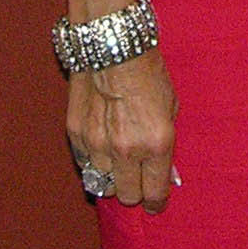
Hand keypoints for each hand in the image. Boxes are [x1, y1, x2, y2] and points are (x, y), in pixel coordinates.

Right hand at [68, 48, 178, 213]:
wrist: (113, 45)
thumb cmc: (148, 71)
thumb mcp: (171, 107)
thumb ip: (165, 144)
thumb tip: (164, 172)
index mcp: (157, 144)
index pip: (155, 193)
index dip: (156, 202)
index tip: (155, 203)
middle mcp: (127, 150)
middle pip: (127, 196)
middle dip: (134, 192)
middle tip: (137, 181)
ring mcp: (98, 144)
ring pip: (103, 183)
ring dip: (111, 175)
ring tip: (117, 159)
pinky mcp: (76, 134)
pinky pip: (85, 163)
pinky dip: (93, 160)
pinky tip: (101, 145)